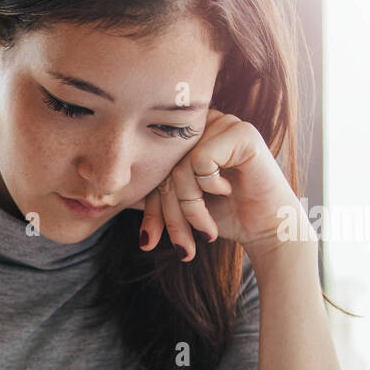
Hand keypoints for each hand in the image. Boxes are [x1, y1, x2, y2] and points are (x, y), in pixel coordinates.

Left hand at [135, 109, 304, 263]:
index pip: (153, 168)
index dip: (149, 207)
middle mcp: (205, 123)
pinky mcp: (242, 132)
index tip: (149, 241)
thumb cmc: (223, 216)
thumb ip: (150, 193)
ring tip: (205, 229)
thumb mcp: (177, 204)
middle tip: (183, 246)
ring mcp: (224, 123)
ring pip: (180, 167)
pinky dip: (210, 187)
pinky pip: (201, 161)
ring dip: (190, 208)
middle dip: (169, 215)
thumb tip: (103, 197)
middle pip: (164, 167)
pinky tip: (229, 192)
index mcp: (188, 135)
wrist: (265, 230)